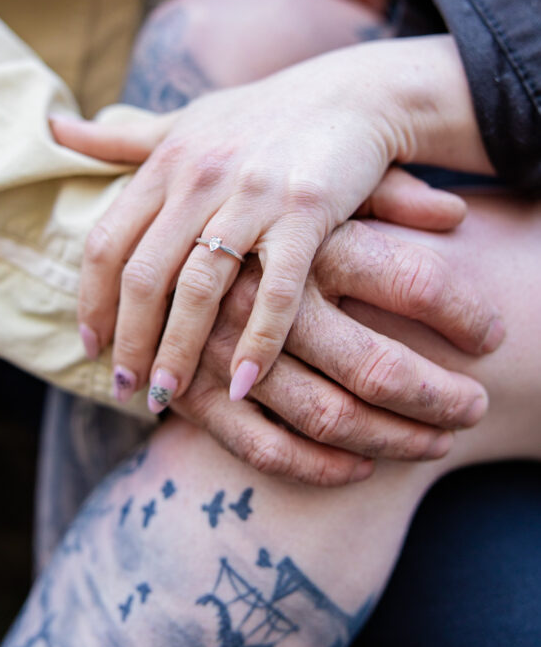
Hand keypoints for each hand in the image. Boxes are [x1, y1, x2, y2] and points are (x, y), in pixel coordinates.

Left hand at [51, 32, 490, 415]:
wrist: (353, 93)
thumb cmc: (263, 114)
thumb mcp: (186, 119)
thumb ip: (121, 138)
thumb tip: (52, 128)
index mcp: (167, 161)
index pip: (108, 243)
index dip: (91, 301)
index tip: (90, 345)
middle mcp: (201, 178)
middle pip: (144, 276)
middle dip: (128, 341)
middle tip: (124, 389)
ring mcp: (254, 196)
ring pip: (199, 290)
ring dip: (178, 353)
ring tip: (166, 397)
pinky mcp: (307, 213)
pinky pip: (276, 291)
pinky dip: (257, 343)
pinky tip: (242, 385)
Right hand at [171, 220, 502, 485]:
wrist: (152, 218)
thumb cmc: (252, 201)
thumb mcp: (317, 178)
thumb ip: (390, 193)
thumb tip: (458, 213)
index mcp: (306, 228)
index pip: (415, 279)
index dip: (466, 315)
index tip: (495, 338)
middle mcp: (270, 287)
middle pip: (379, 365)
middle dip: (438, 399)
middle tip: (474, 411)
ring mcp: (226, 343)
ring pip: (327, 414)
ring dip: (390, 440)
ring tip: (436, 444)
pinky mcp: (190, 386)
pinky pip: (262, 445)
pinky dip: (314, 466)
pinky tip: (354, 468)